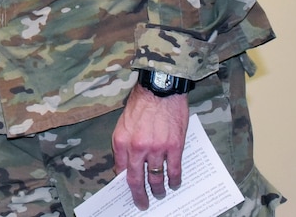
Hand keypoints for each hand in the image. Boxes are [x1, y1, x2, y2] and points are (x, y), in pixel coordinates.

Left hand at [111, 83, 189, 208]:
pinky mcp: (174, 146)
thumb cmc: (140, 103)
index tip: (127, 190)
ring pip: (156, 177)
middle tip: (142, 204)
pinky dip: (174, 180)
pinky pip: (174, 170)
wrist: (160, 90)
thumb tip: (125, 163)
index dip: (124, 182)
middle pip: (136, 179)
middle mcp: (137, 147)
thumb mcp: (123, 123)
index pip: (120, 169)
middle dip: (139, 195)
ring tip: (160, 195)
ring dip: (158, 190)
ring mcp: (156, 148)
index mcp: (121, 141)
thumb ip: (124, 144)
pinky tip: (175, 184)